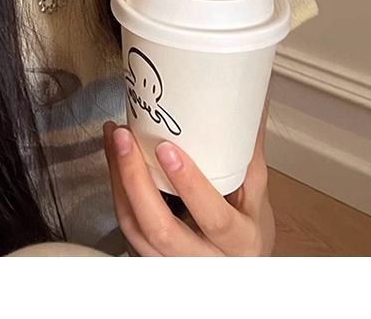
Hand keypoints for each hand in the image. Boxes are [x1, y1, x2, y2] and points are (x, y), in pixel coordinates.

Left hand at [103, 99, 275, 255]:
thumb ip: (248, 155)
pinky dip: (117, 192)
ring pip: (136, 229)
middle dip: (136, 181)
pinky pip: (127, 226)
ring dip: (119, 181)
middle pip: (161, 229)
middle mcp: (204, 259)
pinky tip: (114, 162)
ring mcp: (173, 263)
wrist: (236, 263)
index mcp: (240, 241)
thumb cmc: (246, 230)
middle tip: (124, 139)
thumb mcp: (256, 197)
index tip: (168, 149)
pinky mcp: (150, 258)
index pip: (214, 218)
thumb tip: (250, 107)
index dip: (190, 185)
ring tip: (114, 140)